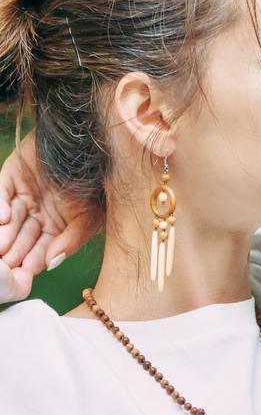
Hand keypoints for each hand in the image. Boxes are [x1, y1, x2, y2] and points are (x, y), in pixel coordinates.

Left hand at [0, 127, 100, 304]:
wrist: (88, 143)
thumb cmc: (96, 184)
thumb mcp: (89, 218)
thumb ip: (70, 241)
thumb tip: (51, 265)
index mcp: (56, 226)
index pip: (42, 248)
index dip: (34, 259)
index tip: (26, 271)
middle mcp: (38, 212)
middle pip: (22, 236)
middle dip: (14, 249)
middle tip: (5, 262)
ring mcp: (23, 194)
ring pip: (9, 219)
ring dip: (5, 233)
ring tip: (0, 246)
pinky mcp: (11, 175)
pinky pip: (2, 193)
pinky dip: (0, 206)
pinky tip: (2, 218)